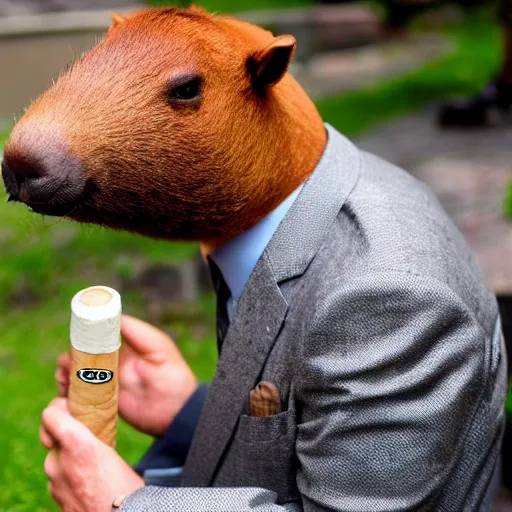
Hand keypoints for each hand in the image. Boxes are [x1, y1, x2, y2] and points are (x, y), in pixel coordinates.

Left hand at [40, 398, 143, 511]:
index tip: (72, 406)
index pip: (50, 414)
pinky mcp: (55, 499)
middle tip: (86, 432)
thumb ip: (94, 438)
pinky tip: (89, 478)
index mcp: (75, 444)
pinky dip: (69, 474)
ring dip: (68, 455)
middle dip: (65, 432)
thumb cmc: (126, 487)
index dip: (59, 407)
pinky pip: (59, 478)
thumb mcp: (112, 451)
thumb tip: (92, 428)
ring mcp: (54, 483)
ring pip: (56, 458)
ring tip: (92, 459)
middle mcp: (58, 462)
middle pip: (52, 436)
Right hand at [56, 314, 197, 436]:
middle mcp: (114, 363)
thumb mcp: (158, 347)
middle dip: (71, 356)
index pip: (99, 336)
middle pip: (83, 356)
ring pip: (79, 375)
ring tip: (64, 376)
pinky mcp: (104, 403)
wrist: (178, 413)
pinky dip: (69, 393)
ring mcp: (108, 383)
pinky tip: (66, 394)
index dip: (84, 335)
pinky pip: (81, 396)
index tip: (74, 336)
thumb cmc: (173, 376)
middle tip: (66, 361)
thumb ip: (137, 331)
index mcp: (126, 347)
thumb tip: (113, 315)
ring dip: (67, 373)